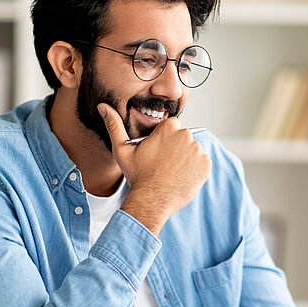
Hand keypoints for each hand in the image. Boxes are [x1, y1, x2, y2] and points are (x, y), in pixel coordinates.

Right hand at [98, 103, 210, 234]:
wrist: (152, 200)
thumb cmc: (137, 175)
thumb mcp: (122, 149)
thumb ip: (114, 125)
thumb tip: (102, 106)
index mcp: (168, 128)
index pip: (172, 127)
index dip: (165, 139)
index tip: (159, 151)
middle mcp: (185, 135)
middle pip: (184, 138)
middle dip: (176, 148)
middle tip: (164, 164)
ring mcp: (197, 151)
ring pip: (193, 151)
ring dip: (186, 159)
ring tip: (172, 172)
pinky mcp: (205, 165)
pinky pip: (202, 164)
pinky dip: (195, 170)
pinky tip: (181, 178)